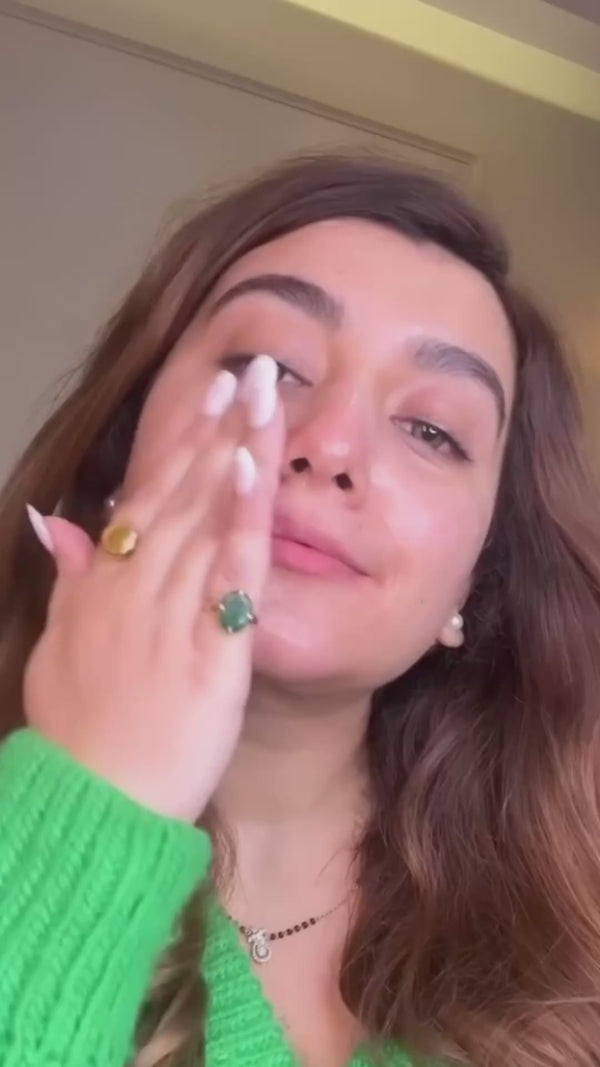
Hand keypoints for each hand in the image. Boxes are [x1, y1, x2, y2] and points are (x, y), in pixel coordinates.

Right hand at [23, 356, 282, 821]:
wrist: (93, 807)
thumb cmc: (80, 734)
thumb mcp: (57, 650)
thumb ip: (67, 581)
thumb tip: (59, 523)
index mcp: (104, 588)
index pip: (145, 499)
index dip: (180, 444)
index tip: (208, 396)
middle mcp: (135, 591)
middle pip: (180, 496)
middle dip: (215, 429)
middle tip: (250, 371)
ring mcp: (171, 620)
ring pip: (203, 522)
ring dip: (233, 456)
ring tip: (263, 400)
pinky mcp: (208, 657)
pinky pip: (226, 582)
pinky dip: (239, 527)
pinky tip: (256, 478)